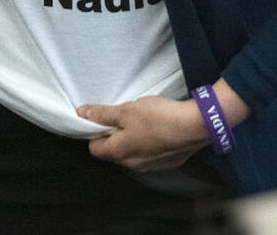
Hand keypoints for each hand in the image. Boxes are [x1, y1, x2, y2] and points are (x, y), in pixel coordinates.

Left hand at [77, 79, 248, 171]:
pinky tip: (156, 127)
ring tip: (141, 119)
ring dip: (132, 137)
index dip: (95, 132)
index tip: (102, 119)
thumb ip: (102, 114)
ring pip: (132, 151)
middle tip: (123, 116)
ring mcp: (151, 166)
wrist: (195, 126)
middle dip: (114, 134)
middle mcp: (133, 165)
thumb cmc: (157, 117)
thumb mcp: (125, 111)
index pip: (94, 148)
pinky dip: (148, 141)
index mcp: (119, 154)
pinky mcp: (167, 162)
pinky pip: (149, 152)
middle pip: (113, 151)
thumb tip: (81, 114)